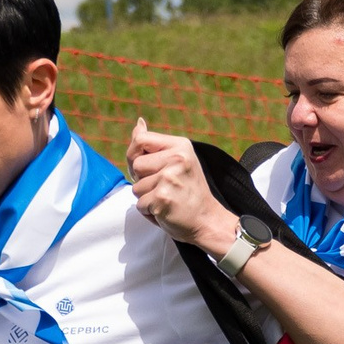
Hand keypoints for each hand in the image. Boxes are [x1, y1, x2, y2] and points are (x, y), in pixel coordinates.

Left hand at [127, 119, 235, 249]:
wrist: (208, 220)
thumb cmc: (189, 191)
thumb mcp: (177, 160)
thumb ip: (154, 144)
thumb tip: (138, 123)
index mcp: (181, 146)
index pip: (140, 139)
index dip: (135, 155)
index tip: (149, 168)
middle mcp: (177, 159)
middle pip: (136, 164)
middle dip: (142, 179)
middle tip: (164, 187)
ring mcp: (169, 179)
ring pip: (136, 187)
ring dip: (146, 198)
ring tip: (167, 199)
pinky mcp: (162, 199)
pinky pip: (140, 205)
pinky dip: (149, 212)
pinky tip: (166, 210)